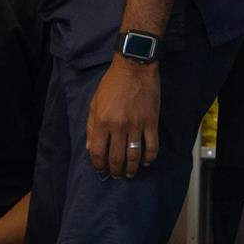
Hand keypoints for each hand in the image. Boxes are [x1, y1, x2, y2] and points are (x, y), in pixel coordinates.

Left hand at [86, 55, 162, 178]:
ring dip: (132, 168)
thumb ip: (91, 127)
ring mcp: (136, 125)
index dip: (99, 165)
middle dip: (115, 171)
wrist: (134, 68)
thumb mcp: (94, 104)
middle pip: (116, 158)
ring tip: (130, 174)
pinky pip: (152, 146)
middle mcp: (118, 127)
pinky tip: (146, 162)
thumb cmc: (111, 84)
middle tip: (116, 175)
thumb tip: (90, 148)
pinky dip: (149, 157)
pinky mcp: (151, 122)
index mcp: (102, 122)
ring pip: (134, 155)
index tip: (101, 170)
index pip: (98, 152)